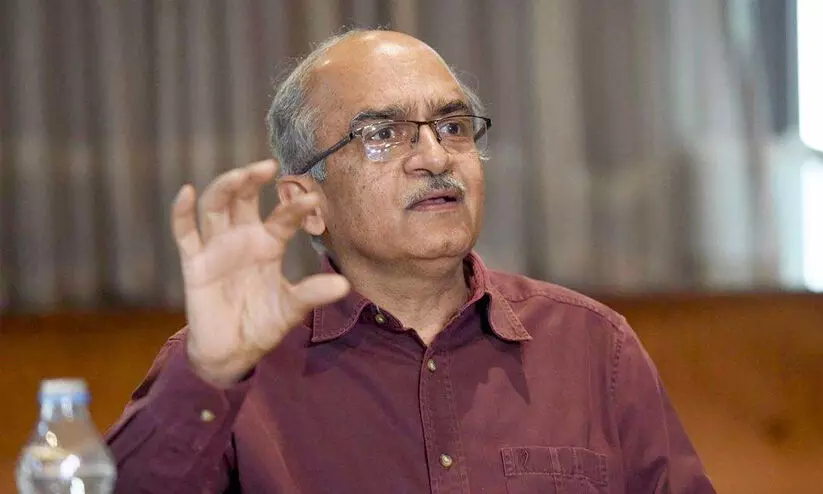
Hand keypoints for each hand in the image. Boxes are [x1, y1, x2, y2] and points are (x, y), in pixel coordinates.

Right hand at [171, 160, 348, 386]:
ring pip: (216, 206)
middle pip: (244, 198)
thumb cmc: (263, 323)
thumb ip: (312, 293)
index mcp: (269, 243)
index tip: (312, 199)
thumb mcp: (292, 308)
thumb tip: (344, 285)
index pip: (282, 217)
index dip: (295, 207)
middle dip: (253, 179)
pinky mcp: (194, 262)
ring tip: (240, 174)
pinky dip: (181, 212)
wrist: (233, 351)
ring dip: (225, 187)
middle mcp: (243, 237)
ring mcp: (216, 247)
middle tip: (268, 164)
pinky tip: (185, 192)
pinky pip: (184, 232)